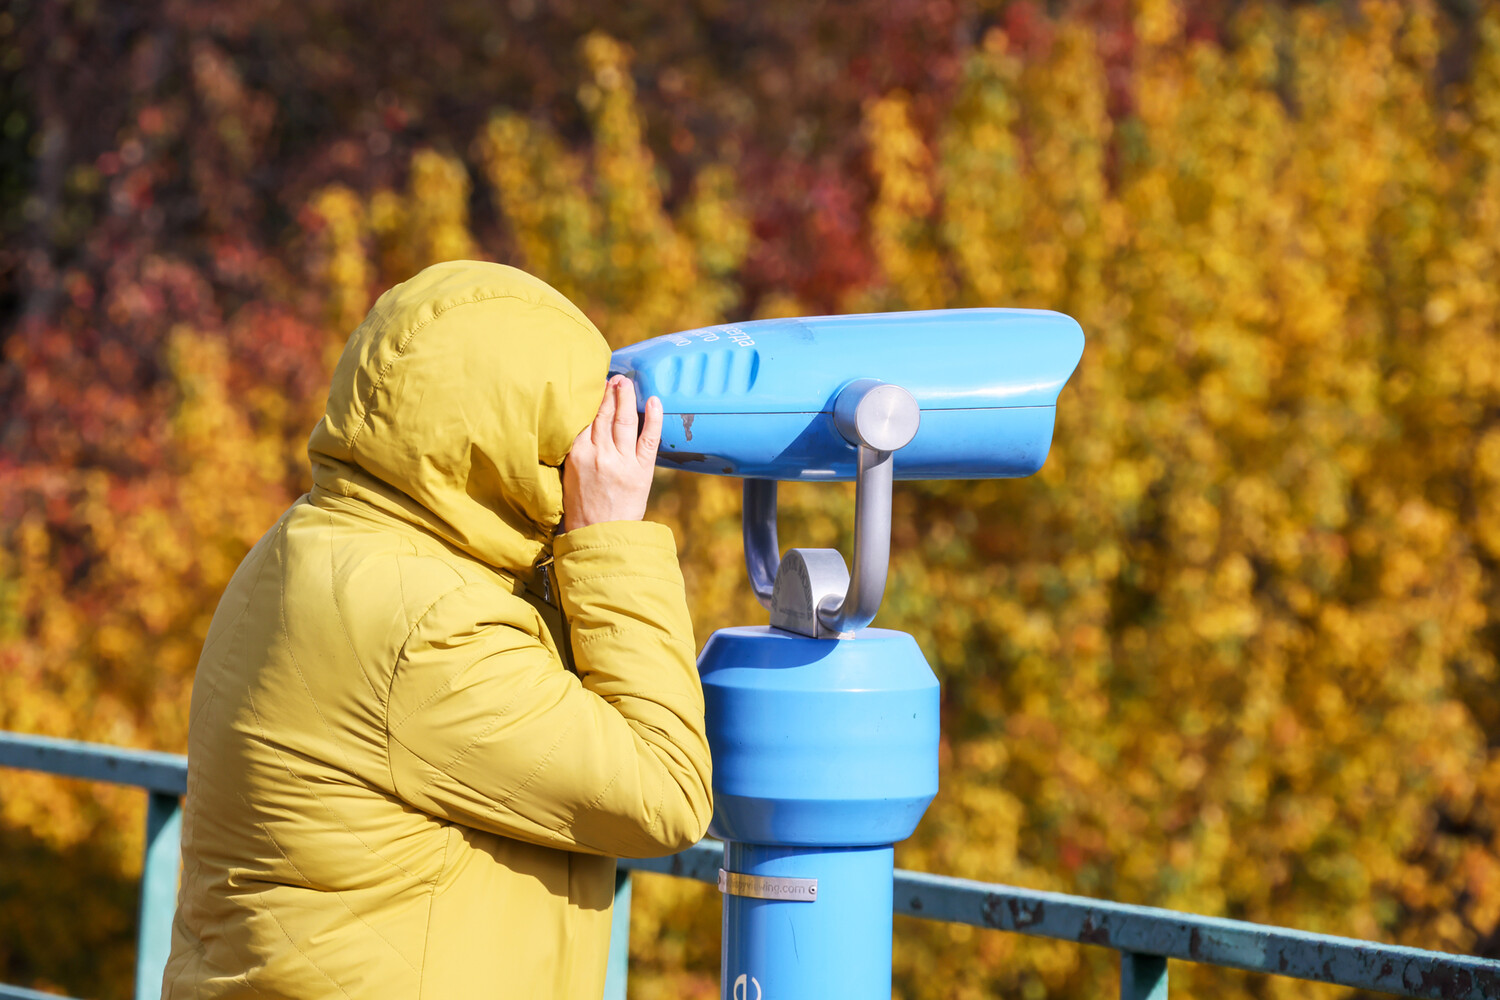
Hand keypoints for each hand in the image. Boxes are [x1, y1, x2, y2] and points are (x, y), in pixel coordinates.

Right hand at [562, 375, 662, 532]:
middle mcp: (599, 454)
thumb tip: (583, 424)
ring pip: (624, 421)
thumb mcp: (569, 474)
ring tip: (627, 383)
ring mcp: (621, 461)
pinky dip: (653, 418)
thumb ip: (576, 449)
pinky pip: (649, 439)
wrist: (598, 536)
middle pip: (605, 414)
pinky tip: (654, 401)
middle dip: (610, 393)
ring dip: (626, 398)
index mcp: (577, 453)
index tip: (597, 385)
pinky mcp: (641, 471)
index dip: (593, 399)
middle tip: (615, 378)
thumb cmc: (580, 507)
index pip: (586, 417)